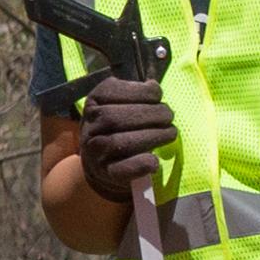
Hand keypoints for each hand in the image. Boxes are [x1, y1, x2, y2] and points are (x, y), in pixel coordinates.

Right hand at [73, 76, 174, 203]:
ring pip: (120, 142)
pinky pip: (124, 169)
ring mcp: (95, 151)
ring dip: (153, 136)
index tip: (157, 96)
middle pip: (116, 117)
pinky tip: (155, 159)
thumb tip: (152, 86)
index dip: (140, 92)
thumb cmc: (116, 128)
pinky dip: (143, 163)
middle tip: (168, 116)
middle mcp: (89, 127)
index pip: (110, 91)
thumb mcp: (117, 104)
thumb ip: (133, 94)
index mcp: (92, 103)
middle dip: (150, 114)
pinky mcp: (107, 173)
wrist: (100, 164)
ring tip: (170, 133)